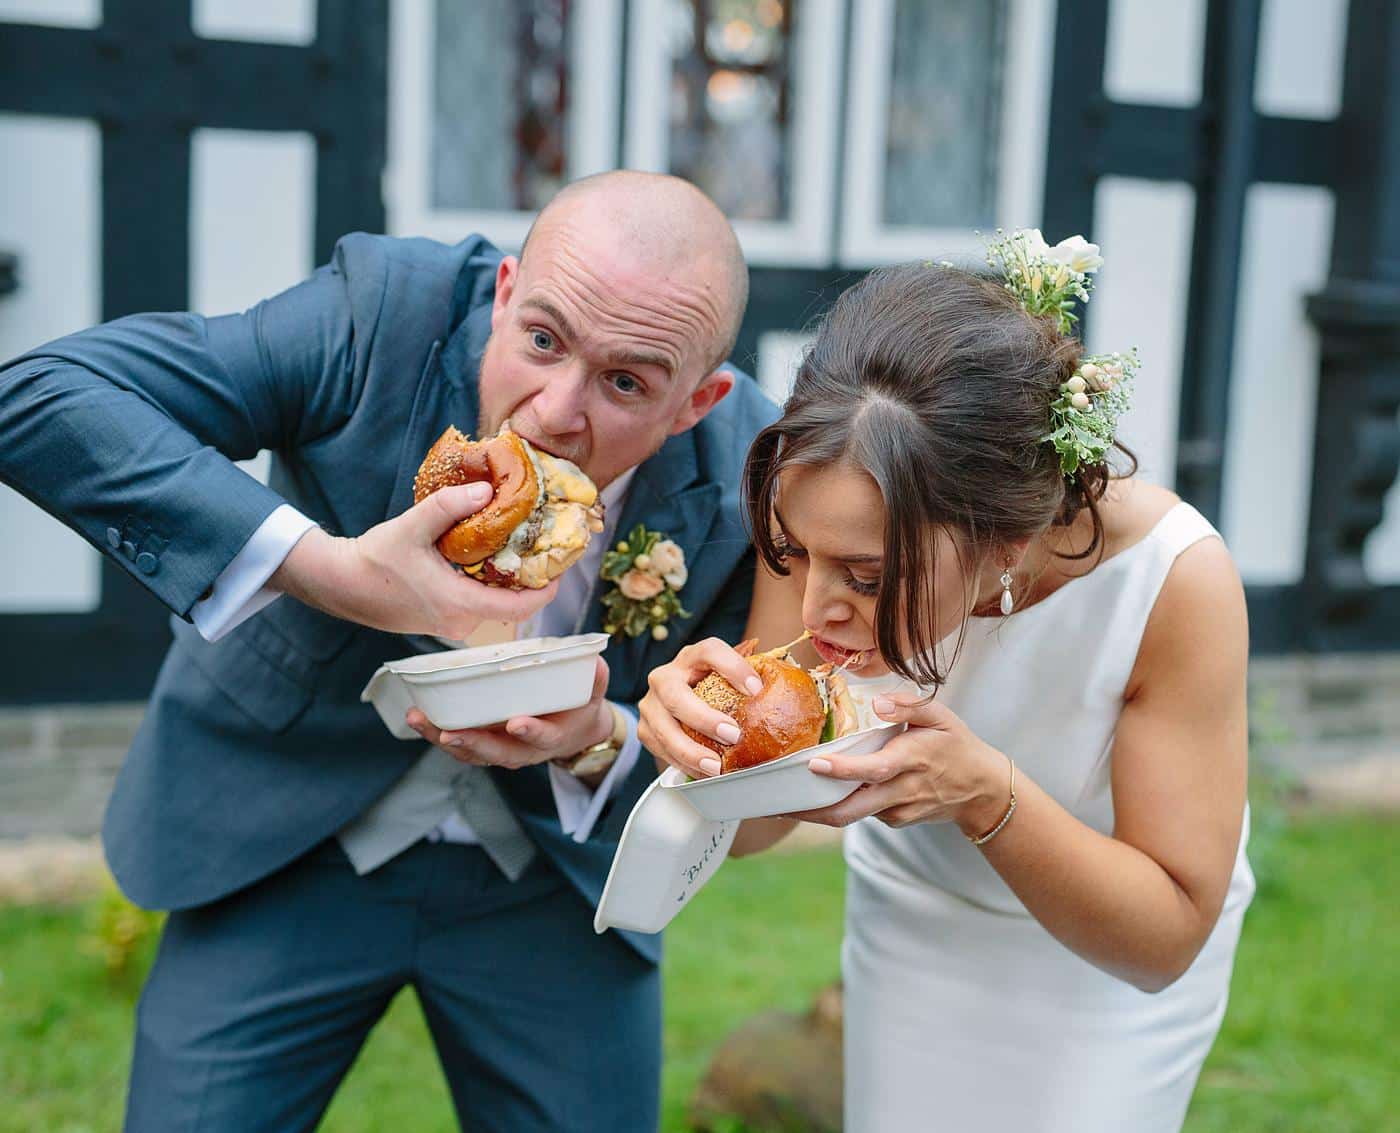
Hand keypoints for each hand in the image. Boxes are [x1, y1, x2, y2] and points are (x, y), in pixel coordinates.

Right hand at [271, 482, 557, 638]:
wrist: (341, 584)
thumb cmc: (374, 559)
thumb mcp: (412, 526)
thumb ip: (450, 507)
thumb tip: (487, 489)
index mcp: (458, 604)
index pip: (518, 607)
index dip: (546, 589)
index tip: (561, 567)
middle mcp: (459, 623)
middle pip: (511, 605)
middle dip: (530, 578)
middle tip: (543, 547)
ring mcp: (450, 625)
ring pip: (494, 605)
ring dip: (508, 580)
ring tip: (520, 546)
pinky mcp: (442, 620)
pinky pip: (477, 605)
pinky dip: (489, 584)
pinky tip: (489, 557)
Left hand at [406, 657, 613, 770]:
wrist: (574, 733)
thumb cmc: (580, 709)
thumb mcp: (594, 694)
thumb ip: (594, 680)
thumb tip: (593, 663)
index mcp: (554, 738)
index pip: (543, 739)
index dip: (531, 732)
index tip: (516, 723)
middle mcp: (525, 751)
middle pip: (496, 753)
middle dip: (472, 743)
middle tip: (449, 732)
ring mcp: (502, 750)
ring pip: (472, 752)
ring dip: (443, 739)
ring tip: (419, 720)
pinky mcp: (486, 745)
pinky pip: (461, 745)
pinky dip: (438, 733)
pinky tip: (419, 718)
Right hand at [637, 637, 763, 778]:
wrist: (676, 704)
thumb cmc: (715, 692)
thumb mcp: (730, 681)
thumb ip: (754, 685)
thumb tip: (800, 699)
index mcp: (693, 657)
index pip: (710, 651)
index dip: (732, 667)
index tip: (757, 689)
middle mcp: (666, 675)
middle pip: (675, 693)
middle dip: (703, 717)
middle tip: (732, 735)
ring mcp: (651, 702)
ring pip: (663, 727)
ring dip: (690, 749)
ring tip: (716, 767)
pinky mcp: (645, 728)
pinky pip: (660, 749)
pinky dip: (682, 763)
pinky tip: (703, 773)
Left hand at [785, 693, 1009, 833]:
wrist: (982, 790)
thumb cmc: (956, 745)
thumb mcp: (942, 716)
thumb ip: (910, 704)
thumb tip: (880, 703)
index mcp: (913, 760)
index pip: (875, 768)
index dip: (844, 770)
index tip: (814, 764)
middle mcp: (903, 789)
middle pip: (854, 809)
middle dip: (814, 811)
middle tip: (778, 804)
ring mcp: (899, 810)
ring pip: (853, 815)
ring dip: (819, 812)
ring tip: (781, 804)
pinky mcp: (896, 820)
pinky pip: (864, 812)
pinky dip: (842, 805)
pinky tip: (821, 794)